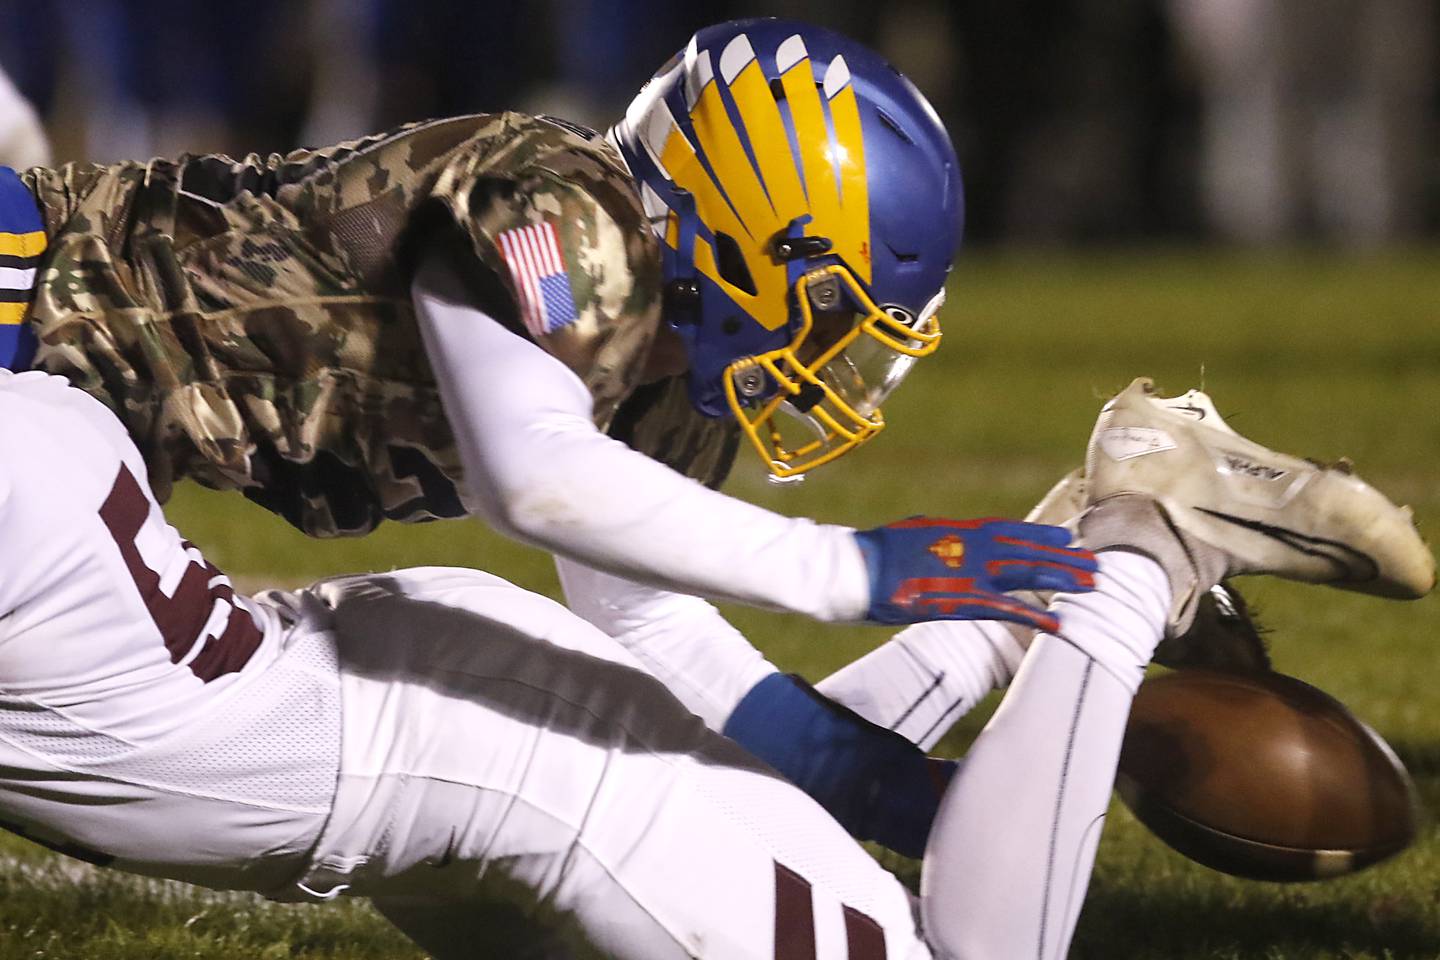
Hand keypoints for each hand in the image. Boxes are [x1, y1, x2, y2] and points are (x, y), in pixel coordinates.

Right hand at [854, 517, 1097, 630]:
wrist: (858, 570)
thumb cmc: (876, 552)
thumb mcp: (911, 532)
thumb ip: (933, 532)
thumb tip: (936, 528)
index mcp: (959, 529)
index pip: (1011, 530)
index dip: (1041, 535)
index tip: (1066, 539)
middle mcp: (973, 546)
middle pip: (1028, 550)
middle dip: (1062, 557)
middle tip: (1093, 563)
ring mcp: (971, 572)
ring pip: (1028, 573)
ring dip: (1061, 578)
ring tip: (1091, 584)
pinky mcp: (963, 601)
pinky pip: (1008, 610)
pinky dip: (1035, 617)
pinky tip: (1059, 624)